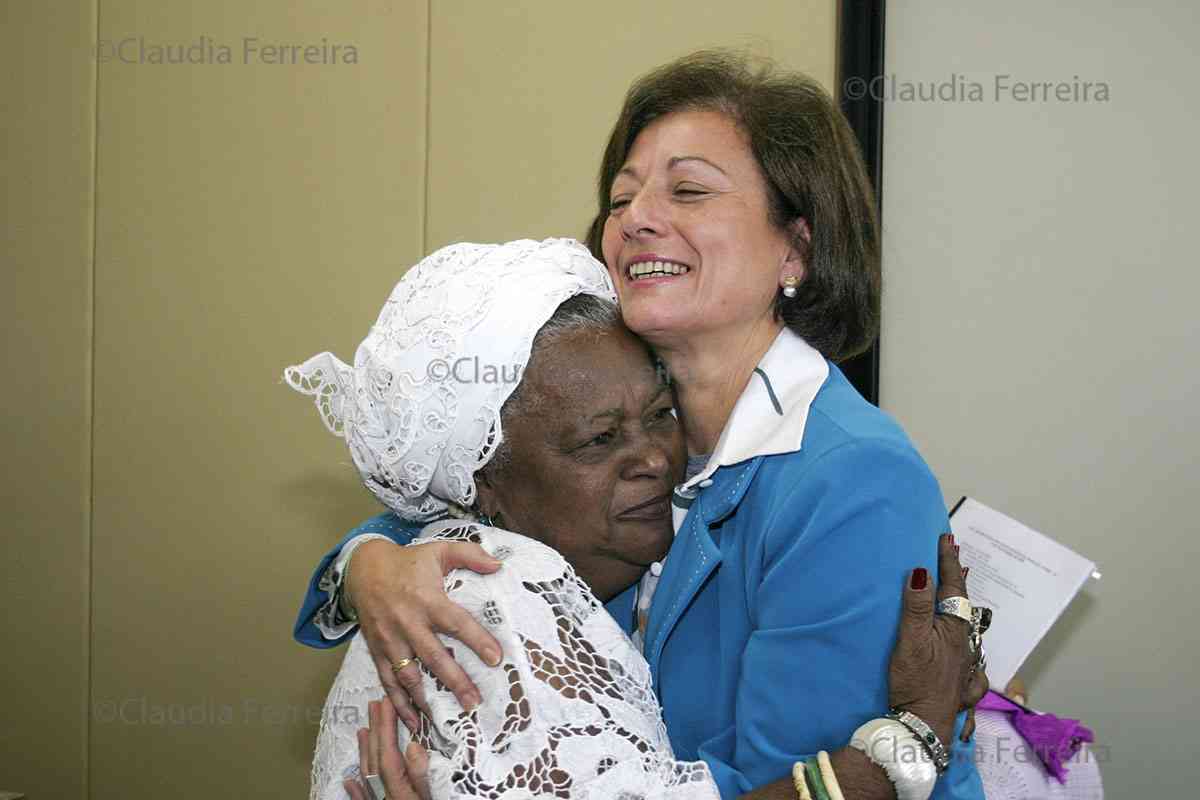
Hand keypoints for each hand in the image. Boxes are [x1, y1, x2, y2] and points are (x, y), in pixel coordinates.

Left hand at [344, 699, 429, 799]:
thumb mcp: (434, 796)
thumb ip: (422, 775)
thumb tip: (413, 746)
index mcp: (400, 792)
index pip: (389, 753)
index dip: (386, 727)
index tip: (386, 703)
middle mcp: (386, 797)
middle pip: (376, 760)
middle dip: (375, 730)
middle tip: (374, 705)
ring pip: (368, 776)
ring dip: (365, 752)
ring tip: (362, 730)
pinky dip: (356, 789)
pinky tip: (348, 781)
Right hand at [347, 538, 503, 729]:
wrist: (363, 569)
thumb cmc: (408, 562)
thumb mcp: (439, 550)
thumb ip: (470, 554)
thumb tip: (498, 565)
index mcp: (427, 599)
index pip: (456, 623)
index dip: (477, 640)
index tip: (496, 658)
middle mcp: (408, 622)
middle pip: (434, 656)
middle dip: (454, 681)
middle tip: (474, 702)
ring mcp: (390, 639)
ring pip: (408, 675)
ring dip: (426, 699)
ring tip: (445, 719)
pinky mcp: (377, 651)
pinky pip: (387, 681)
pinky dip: (399, 703)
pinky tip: (414, 722)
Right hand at [889, 533, 989, 745]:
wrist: (924, 725)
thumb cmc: (916, 681)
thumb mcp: (910, 639)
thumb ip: (916, 606)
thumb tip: (921, 571)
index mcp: (954, 628)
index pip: (953, 587)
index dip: (948, 562)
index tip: (947, 538)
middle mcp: (965, 644)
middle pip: (964, 606)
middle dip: (958, 582)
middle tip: (955, 560)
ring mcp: (966, 666)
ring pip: (968, 630)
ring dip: (963, 610)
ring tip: (959, 598)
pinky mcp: (961, 685)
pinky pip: (970, 660)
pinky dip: (969, 648)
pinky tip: (970, 654)